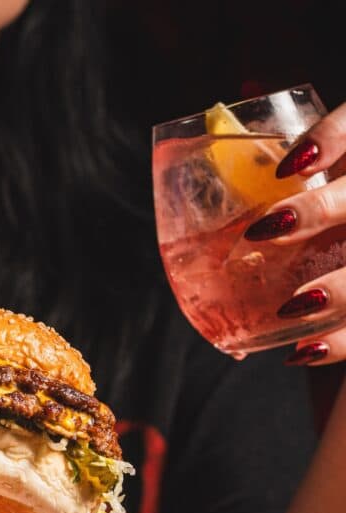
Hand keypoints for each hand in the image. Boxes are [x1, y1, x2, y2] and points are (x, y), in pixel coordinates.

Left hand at [243, 102, 345, 365]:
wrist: (345, 260)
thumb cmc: (335, 223)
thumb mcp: (328, 184)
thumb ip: (295, 162)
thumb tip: (226, 113)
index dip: (336, 137)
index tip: (291, 165)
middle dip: (324, 211)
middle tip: (264, 231)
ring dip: (340, 291)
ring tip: (292, 305)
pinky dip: (342, 344)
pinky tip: (303, 351)